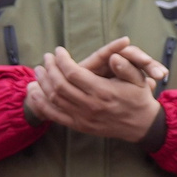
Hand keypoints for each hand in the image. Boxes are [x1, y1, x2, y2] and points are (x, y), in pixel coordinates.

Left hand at [30, 37, 160, 141]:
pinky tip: (34, 91)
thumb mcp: (138, 80)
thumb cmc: (138, 98)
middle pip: (59, 85)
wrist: (141, 126)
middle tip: (46, 58)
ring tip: (39, 70)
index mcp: (104, 92)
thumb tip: (113, 56)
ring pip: (54, 98)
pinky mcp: (79, 126)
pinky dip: (41, 103)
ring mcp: (83, 118)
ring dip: (43, 82)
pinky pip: (54, 115)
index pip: (73, 73)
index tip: (58, 51)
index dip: (62, 60)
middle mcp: (91, 106)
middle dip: (49, 68)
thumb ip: (125, 67)